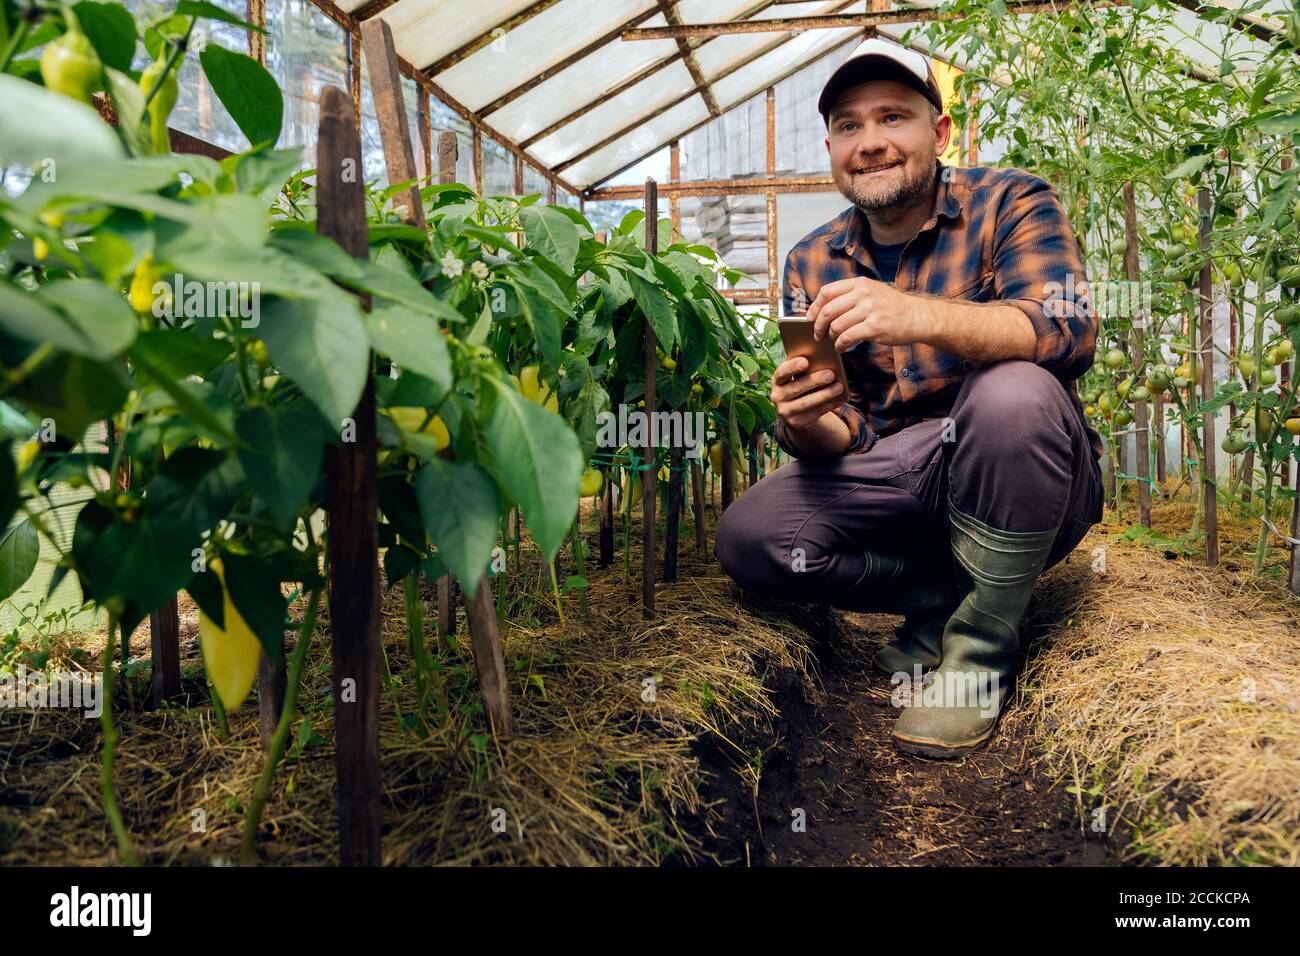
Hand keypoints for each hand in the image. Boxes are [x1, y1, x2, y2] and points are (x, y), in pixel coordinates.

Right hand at [770, 356, 843, 430]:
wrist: (796, 410)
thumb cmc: (802, 385)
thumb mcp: (799, 376)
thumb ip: (808, 367)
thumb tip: (828, 360)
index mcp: (777, 380)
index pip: (781, 372)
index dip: (792, 367)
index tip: (806, 361)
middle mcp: (778, 396)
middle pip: (796, 388)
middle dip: (815, 381)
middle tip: (831, 374)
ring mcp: (786, 411)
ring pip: (806, 403)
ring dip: (824, 395)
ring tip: (839, 387)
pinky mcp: (796, 422)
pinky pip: (813, 414)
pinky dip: (826, 406)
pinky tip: (837, 400)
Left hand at [808, 277, 933, 351]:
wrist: (918, 316)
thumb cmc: (892, 307)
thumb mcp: (872, 291)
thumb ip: (850, 296)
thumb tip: (824, 309)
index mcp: (859, 284)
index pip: (827, 292)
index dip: (814, 306)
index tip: (810, 318)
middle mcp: (863, 294)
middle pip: (828, 310)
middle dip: (818, 325)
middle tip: (818, 335)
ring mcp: (869, 310)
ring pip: (836, 326)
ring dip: (830, 337)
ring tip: (833, 342)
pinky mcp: (875, 327)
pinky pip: (848, 338)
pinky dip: (840, 345)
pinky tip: (841, 348)